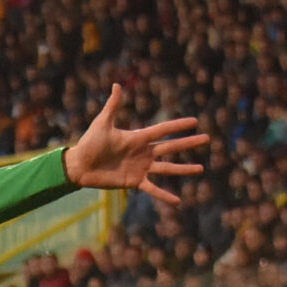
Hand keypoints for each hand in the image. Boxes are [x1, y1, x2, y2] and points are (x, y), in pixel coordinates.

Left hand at [61, 84, 208, 204]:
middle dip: (189, 143)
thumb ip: (112, 106)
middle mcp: (143, 152)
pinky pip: (152, 189)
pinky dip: (164, 195)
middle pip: (171, 147)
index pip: (163, 130)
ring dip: (184, 169)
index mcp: (138, 137)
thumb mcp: (102, 123)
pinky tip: (177, 201)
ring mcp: (140, 168)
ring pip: (167, 168)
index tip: (195, 121)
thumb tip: (117, 85)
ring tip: (201, 168)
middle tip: (207, 139)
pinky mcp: (134, 181)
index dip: (178, 126)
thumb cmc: (90, 142)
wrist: (79, 165)